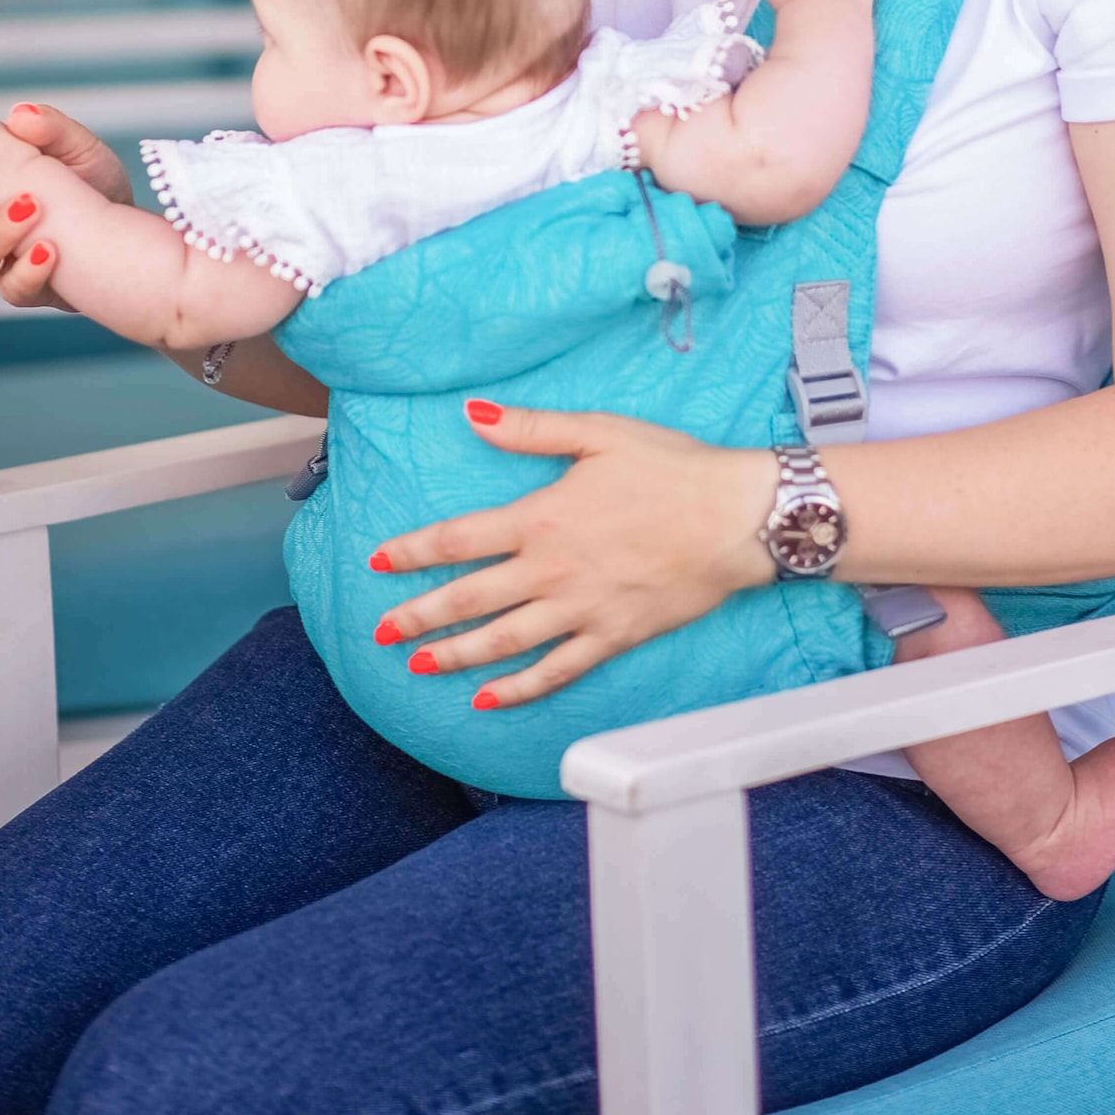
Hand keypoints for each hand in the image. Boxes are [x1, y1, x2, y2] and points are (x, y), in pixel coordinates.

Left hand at [371, 403, 777, 707]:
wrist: (737, 518)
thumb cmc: (671, 468)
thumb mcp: (599, 432)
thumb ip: (531, 429)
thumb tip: (471, 415)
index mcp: (543, 518)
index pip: (459, 539)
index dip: (413, 552)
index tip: (378, 563)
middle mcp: (553, 570)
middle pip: (470, 598)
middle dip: (420, 616)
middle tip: (381, 632)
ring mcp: (582, 609)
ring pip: (505, 642)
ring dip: (457, 656)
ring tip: (420, 666)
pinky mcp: (613, 635)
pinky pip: (557, 670)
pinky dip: (519, 689)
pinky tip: (490, 699)